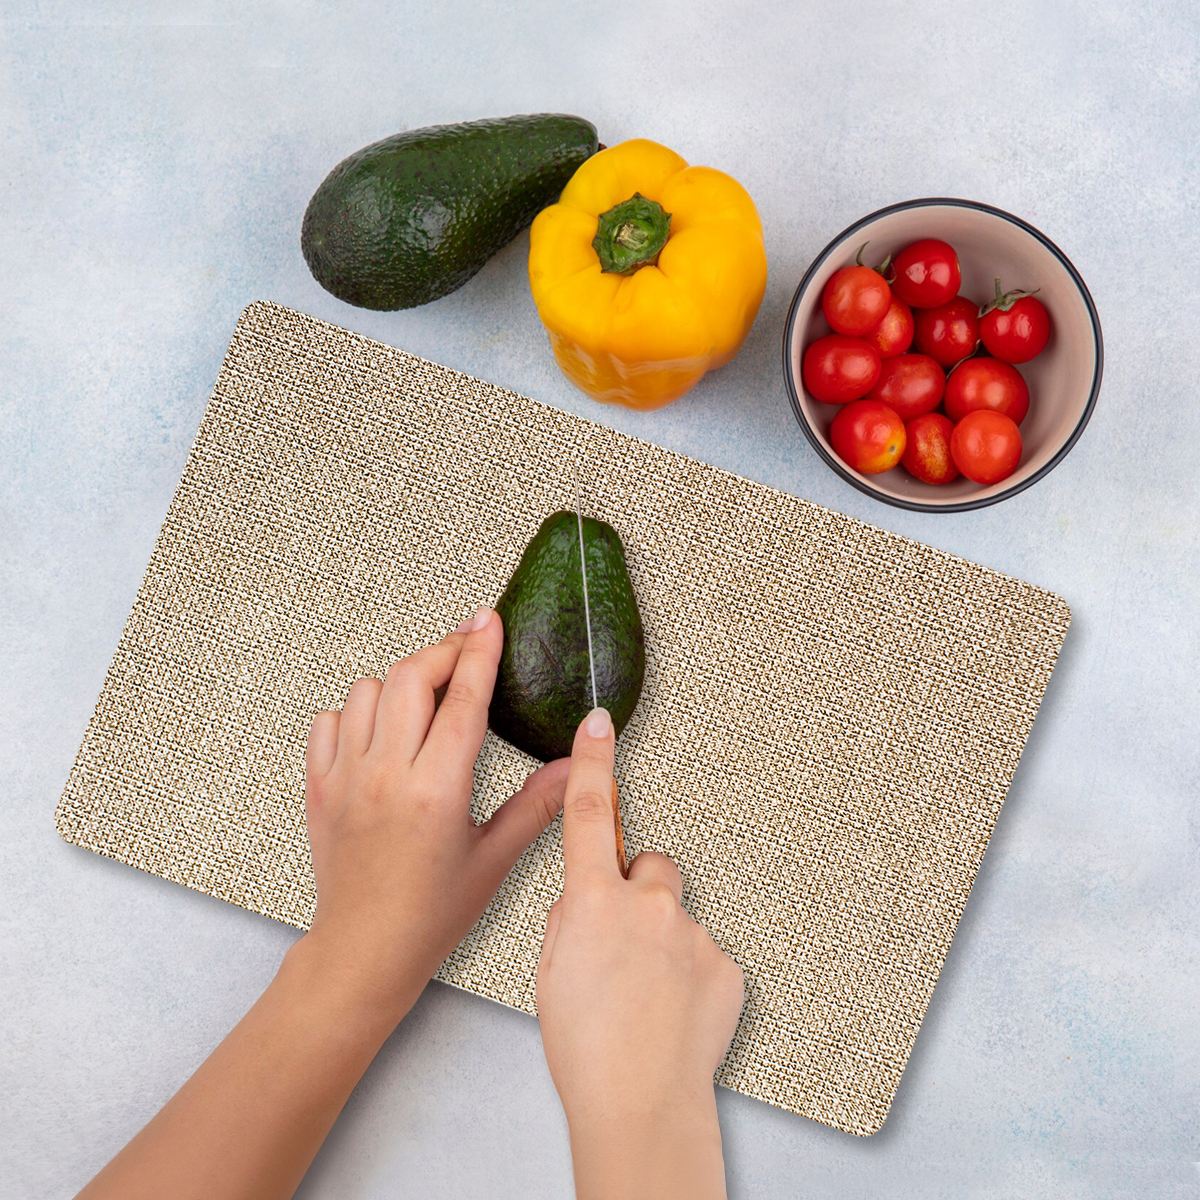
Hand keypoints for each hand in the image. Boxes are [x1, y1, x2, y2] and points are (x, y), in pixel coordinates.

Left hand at [299, 606, 569, 1020]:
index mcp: (436, 791)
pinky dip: (355, 713)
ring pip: (367, 691)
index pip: (463, 700)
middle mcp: (386, 776)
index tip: (488, 621)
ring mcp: (346, 779)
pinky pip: (328, 722)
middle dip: (443, 651)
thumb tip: (577, 767)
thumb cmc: (430, 914)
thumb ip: (538, 806)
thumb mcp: (494, 859)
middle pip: (410, 677)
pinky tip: (381, 732)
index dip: (479, 651)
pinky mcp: (319, 787)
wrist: (364, 951)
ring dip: (400, 683)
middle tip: (467, 650)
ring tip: (426, 700)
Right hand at [536, 707, 743, 1199]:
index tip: (599, 724)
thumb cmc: (586, 1049)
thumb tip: (590, 902)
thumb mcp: (552, 972)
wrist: (640, 1104)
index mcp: (594, 902)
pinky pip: (705, 954)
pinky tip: (674, 1014)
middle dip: (638, 891)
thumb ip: (572, 920)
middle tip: (624, 946)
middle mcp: (648, 905)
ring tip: (647, 998)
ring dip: (664, 941)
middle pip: (649, 867)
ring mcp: (693, 933)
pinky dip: (691, 976)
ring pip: (678, 917)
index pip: (589, 813)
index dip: (593, 763)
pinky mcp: (726, 965)